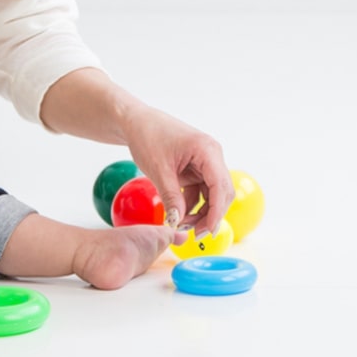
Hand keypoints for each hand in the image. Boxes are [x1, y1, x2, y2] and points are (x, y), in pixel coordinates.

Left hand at [126, 105, 233, 237]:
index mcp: (207, 150)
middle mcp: (211, 155)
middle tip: (194, 234)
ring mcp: (205, 162)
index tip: (207, 231)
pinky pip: (200, 191)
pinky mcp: (196, 168)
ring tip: (181, 224)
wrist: (135, 121)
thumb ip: (171, 197)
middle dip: (209, 215)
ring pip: (211, 195)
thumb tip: (178, 223)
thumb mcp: (158, 170)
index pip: (220, 186)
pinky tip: (179, 214)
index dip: (217, 211)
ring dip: (200, 212)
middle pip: (221, 192)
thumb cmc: (147, 136)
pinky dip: (192, 204)